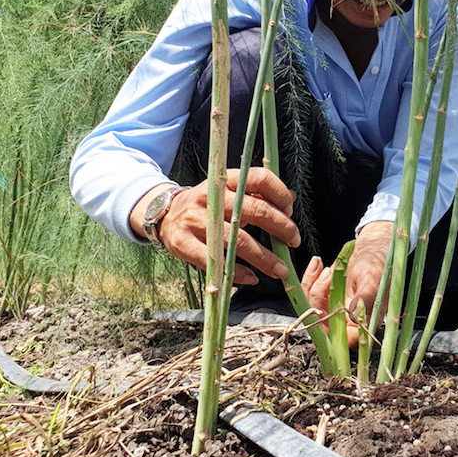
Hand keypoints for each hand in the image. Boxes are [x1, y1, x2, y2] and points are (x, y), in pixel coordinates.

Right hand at [131, 168, 298, 284]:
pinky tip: (252, 278)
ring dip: (264, 257)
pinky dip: (237, 272)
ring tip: (281, 270)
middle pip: (255, 210)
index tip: (289, 211)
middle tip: (294, 241)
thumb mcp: (228, 191)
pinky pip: (216, 261)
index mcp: (225, 180)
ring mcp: (196, 221)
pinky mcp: (184, 244)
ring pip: (239, 240)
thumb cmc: (206, 205)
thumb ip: (257, 194)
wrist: (164, 215)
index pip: (259, 178)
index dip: (279, 194)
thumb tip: (291, 199)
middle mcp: (211, 197)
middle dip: (281, 227)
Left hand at [299, 220, 393, 348]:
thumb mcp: (373, 280)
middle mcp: (347, 319)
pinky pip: (309, 292)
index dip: (328, 334)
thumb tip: (354, 315)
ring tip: (326, 268)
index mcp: (363, 323)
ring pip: (311, 306)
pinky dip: (309, 278)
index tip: (319, 315)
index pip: (342, 340)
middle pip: (321, 323)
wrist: (373, 245)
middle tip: (327, 276)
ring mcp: (335, 307)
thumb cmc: (379, 262)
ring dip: (313, 285)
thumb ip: (364, 299)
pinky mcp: (326, 294)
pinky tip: (316, 264)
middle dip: (317, 299)